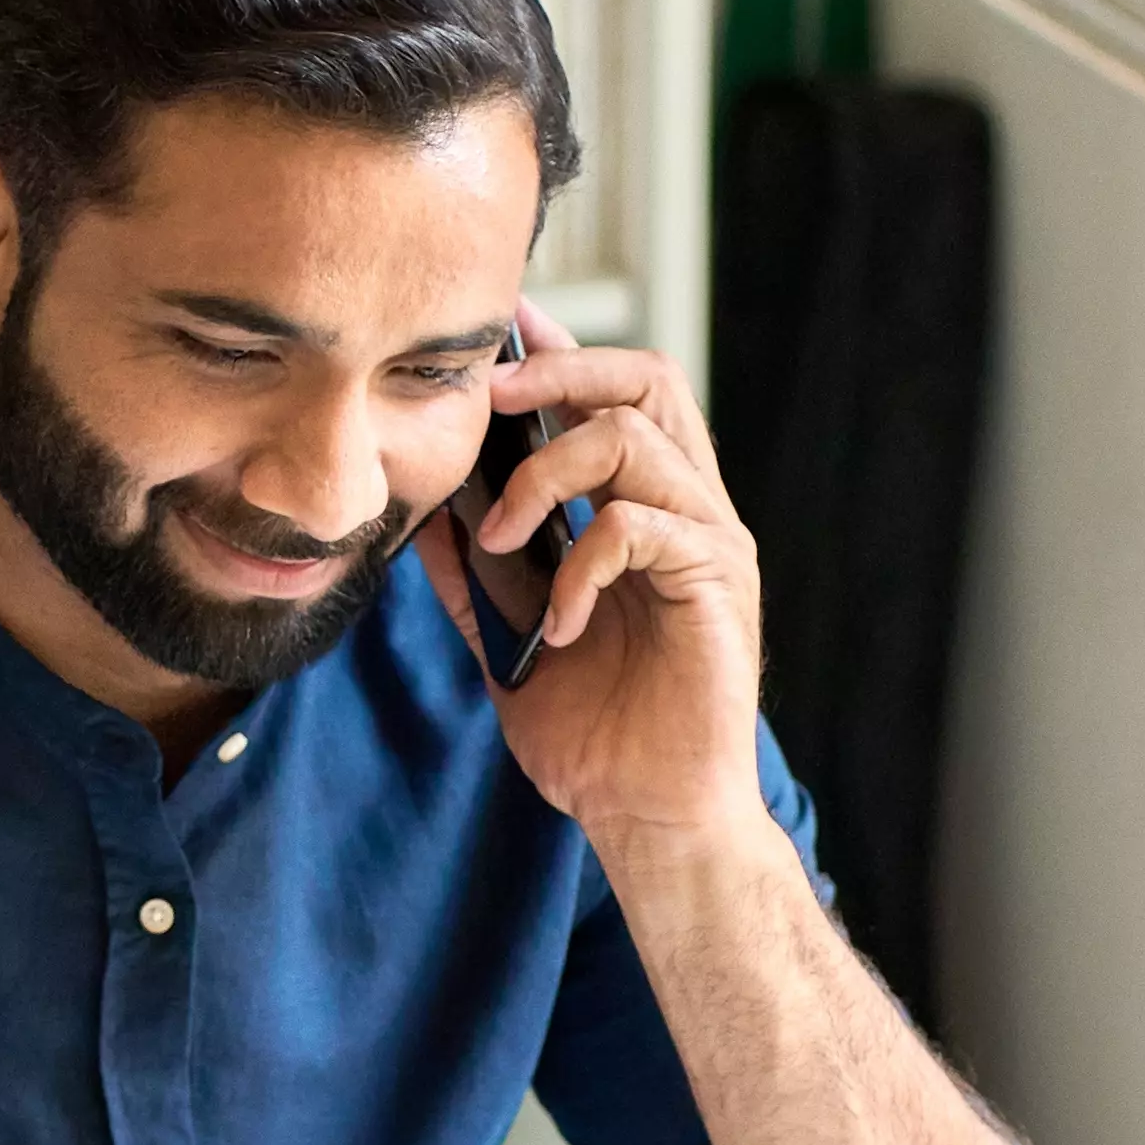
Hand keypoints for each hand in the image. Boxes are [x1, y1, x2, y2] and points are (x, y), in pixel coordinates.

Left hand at [421, 297, 767, 853]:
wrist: (647, 816)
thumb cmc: (594, 736)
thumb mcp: (509, 645)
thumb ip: (476, 581)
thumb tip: (426, 517)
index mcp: (645, 511)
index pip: (616, 395)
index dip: (561, 349)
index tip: (497, 328)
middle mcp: (689, 510)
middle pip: (647, 380)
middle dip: (562, 368)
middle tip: (486, 397)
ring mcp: (709, 544)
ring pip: (637, 440)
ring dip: (549, 475)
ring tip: (501, 539)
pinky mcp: (718, 585)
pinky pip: (642, 527)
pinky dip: (581, 562)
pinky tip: (555, 624)